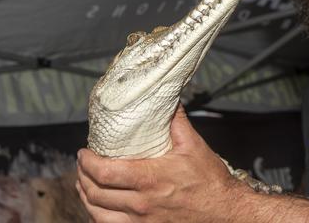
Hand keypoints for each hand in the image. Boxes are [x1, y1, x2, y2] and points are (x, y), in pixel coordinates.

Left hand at [76, 105, 245, 221]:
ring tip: (83, 183)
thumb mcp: (193, 145)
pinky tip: (99, 206)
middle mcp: (141, 204)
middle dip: (82, 177)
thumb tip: (166, 97)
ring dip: (86, 198)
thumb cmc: (210, 181)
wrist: (226, 213)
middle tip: (82, 164)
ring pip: (99, 214)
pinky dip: (99, 216)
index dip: (87, 162)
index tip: (83, 152)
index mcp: (150, 179)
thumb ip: (175, 120)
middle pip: (96, 194)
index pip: (105, 173)